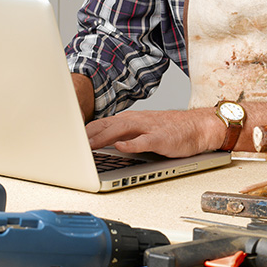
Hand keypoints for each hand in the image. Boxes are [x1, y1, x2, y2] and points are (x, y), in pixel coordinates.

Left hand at [85, 108, 222, 155]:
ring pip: (122, 130)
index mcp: (131, 119)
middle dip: (88, 135)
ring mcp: (149, 128)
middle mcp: (137, 121)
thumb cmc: (171, 130)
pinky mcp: (161, 138)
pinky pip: (144, 140)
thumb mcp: (143, 130)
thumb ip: (124, 135)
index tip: (69, 139)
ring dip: (103, 137)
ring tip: (88, 146)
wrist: (198, 127)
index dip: (84, 131)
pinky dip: (131, 144)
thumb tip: (101, 145)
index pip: (102, 123)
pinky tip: (121, 147)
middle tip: (72, 145)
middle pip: (108, 125)